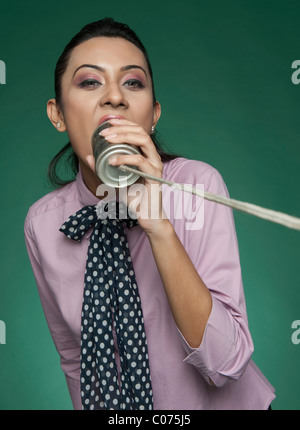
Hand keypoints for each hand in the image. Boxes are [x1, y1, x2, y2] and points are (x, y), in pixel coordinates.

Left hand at [100, 118, 169, 234]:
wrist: (145, 215)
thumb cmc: (133, 197)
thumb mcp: (113, 179)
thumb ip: (103, 168)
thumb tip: (89, 156)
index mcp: (145, 154)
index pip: (137, 130)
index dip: (123, 123)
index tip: (107, 123)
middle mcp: (152, 156)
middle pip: (140, 131)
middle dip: (121, 128)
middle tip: (103, 133)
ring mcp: (155, 164)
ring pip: (143, 140)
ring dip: (124, 137)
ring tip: (107, 140)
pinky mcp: (154, 175)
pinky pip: (140, 161)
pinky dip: (125, 158)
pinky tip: (112, 160)